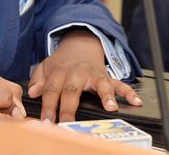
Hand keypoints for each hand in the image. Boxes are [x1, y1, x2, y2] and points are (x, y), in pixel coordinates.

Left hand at [27, 30, 141, 121]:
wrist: (80, 44)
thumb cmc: (62, 62)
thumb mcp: (46, 66)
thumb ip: (38, 79)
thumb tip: (32, 92)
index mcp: (60, 72)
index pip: (52, 91)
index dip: (49, 107)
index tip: (46, 122)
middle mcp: (77, 73)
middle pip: (73, 91)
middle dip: (69, 109)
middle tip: (67, 124)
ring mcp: (94, 74)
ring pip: (100, 84)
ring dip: (106, 95)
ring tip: (110, 108)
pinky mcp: (107, 76)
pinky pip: (120, 83)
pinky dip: (128, 92)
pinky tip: (136, 101)